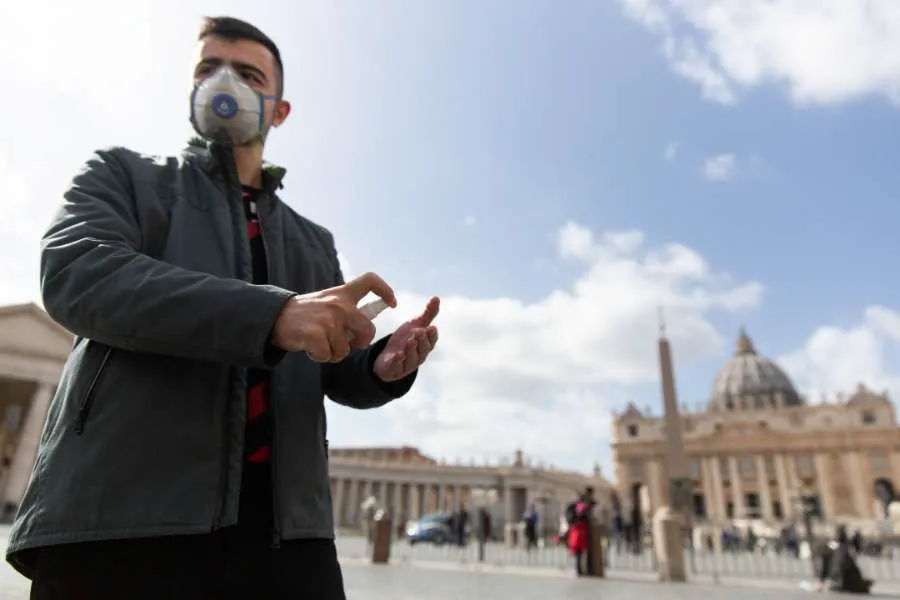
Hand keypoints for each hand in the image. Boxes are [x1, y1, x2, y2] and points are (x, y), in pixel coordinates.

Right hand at [271, 272, 395, 361]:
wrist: (274, 317)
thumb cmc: (304, 313)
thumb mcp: (327, 301)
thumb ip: (346, 309)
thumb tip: (365, 329)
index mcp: (342, 294)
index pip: (370, 281)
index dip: (385, 290)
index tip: (392, 302)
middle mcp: (339, 305)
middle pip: (368, 330)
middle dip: (361, 342)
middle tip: (348, 344)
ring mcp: (328, 320)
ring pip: (344, 350)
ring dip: (333, 352)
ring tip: (319, 342)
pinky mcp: (316, 335)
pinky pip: (328, 357)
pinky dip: (320, 357)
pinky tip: (311, 347)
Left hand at [373, 297, 439, 381]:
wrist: (388, 357)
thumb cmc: (406, 340)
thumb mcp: (415, 325)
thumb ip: (427, 314)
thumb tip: (436, 297)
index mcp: (426, 345)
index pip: (432, 340)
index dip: (432, 335)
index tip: (431, 327)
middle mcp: (419, 355)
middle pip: (423, 349)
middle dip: (422, 341)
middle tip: (419, 332)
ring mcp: (408, 364)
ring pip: (412, 358)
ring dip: (411, 350)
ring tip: (410, 341)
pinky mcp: (395, 369)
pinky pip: (398, 366)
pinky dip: (398, 361)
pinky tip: (398, 354)